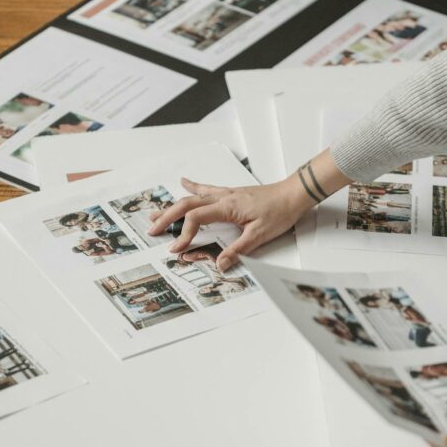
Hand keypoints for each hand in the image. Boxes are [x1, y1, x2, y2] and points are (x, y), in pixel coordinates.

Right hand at [147, 148, 350, 271]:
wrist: (294, 194)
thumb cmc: (280, 211)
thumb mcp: (260, 235)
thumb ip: (238, 250)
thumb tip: (219, 264)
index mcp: (227, 207)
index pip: (196, 219)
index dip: (184, 235)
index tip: (176, 249)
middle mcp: (223, 198)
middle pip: (186, 205)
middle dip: (167, 218)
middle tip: (152, 229)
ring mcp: (225, 194)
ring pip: (192, 197)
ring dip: (172, 205)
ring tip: (155, 212)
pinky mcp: (230, 193)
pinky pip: (206, 189)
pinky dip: (192, 187)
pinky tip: (183, 182)